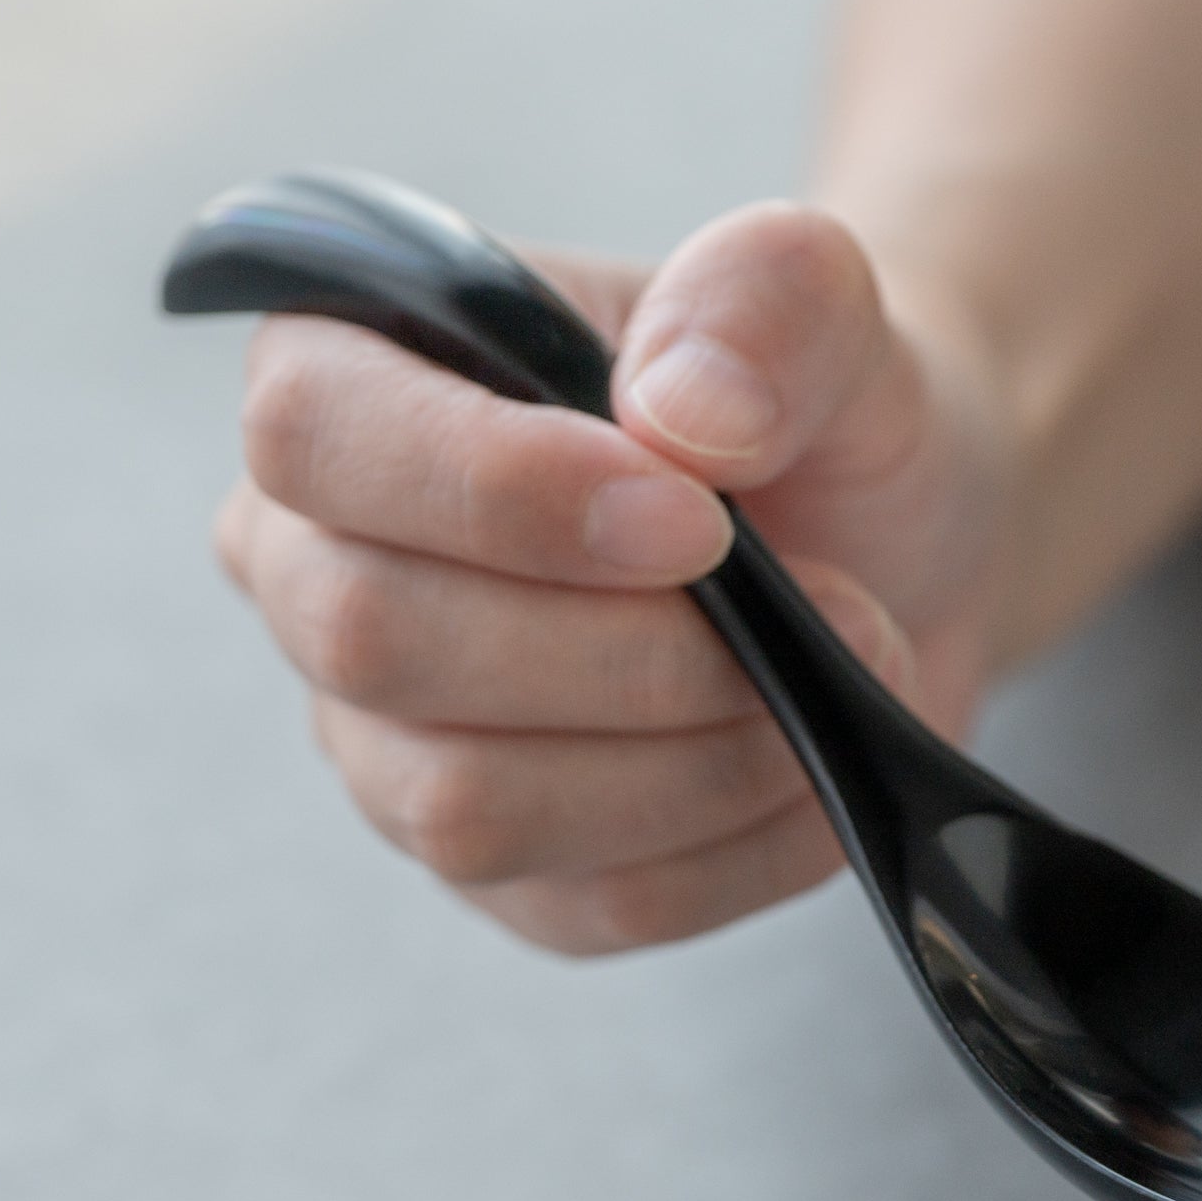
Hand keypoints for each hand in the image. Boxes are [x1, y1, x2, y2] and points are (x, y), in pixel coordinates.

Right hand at [215, 203, 1008, 953]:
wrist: (887, 540)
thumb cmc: (806, 407)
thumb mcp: (819, 301)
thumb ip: (763, 298)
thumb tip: (687, 422)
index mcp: (355, 377)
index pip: (315, 435)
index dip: (497, 492)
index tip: (696, 521)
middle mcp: (322, 568)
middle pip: (374, 640)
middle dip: (630, 649)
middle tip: (822, 606)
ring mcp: (390, 738)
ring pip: (466, 805)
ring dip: (695, 759)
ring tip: (829, 679)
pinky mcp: (496, 865)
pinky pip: (588, 902)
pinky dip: (738, 846)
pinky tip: (814, 771)